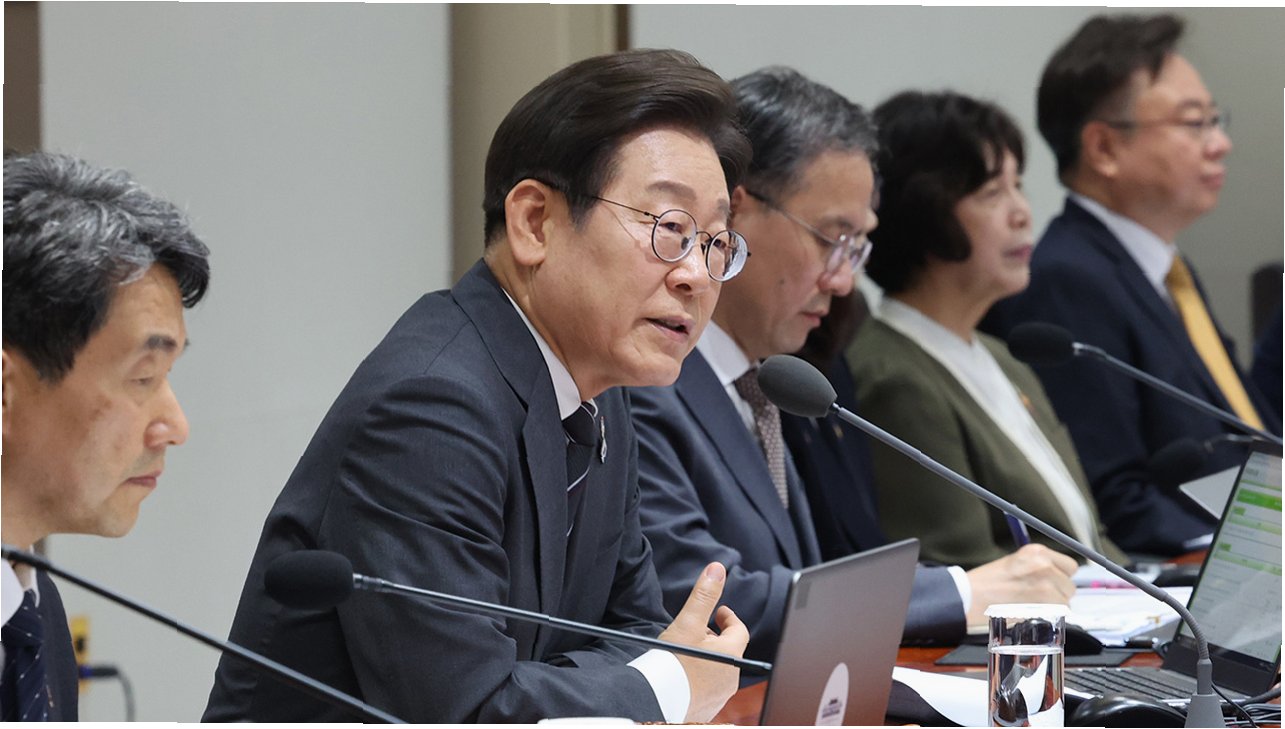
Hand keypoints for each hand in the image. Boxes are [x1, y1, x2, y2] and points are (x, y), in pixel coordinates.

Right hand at [657, 562, 748, 722]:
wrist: (656, 702)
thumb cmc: (672, 664)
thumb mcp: (687, 623)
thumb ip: (703, 596)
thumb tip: (717, 569)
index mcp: (732, 654)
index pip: (739, 629)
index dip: (729, 617)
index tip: (719, 612)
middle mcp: (731, 677)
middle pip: (728, 650)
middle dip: (715, 637)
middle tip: (698, 630)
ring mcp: (720, 696)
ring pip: (719, 669)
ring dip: (707, 658)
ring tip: (686, 652)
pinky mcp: (707, 709)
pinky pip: (708, 688)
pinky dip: (699, 677)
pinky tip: (683, 674)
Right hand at [965, 544, 1076, 625]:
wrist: (970, 596)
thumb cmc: (986, 582)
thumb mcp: (1015, 563)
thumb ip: (1038, 567)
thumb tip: (1057, 579)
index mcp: (1037, 552)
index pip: (1069, 566)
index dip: (1062, 577)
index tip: (1054, 583)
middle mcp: (1044, 565)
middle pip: (1069, 585)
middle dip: (1058, 593)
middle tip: (1040, 599)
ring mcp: (1045, 585)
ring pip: (1065, 601)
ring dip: (1054, 606)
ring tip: (1033, 606)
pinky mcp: (1043, 604)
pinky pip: (1059, 614)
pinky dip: (1049, 616)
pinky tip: (1033, 613)